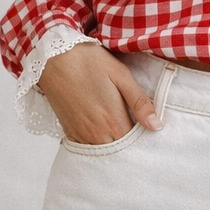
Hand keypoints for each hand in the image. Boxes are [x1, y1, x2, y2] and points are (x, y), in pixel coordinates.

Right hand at [36, 43, 162, 143]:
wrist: (53, 58)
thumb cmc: (89, 62)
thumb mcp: (121, 76)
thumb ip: (139, 102)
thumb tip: (156, 126)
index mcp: (114, 121)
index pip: (136, 145)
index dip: (145, 140)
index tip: (150, 132)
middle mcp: (97, 134)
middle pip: (120, 151)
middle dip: (130, 145)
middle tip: (136, 131)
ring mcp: (81, 135)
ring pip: (104, 151)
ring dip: (114, 145)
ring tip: (119, 130)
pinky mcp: (69, 132)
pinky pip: (87, 147)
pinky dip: (97, 143)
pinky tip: (102, 130)